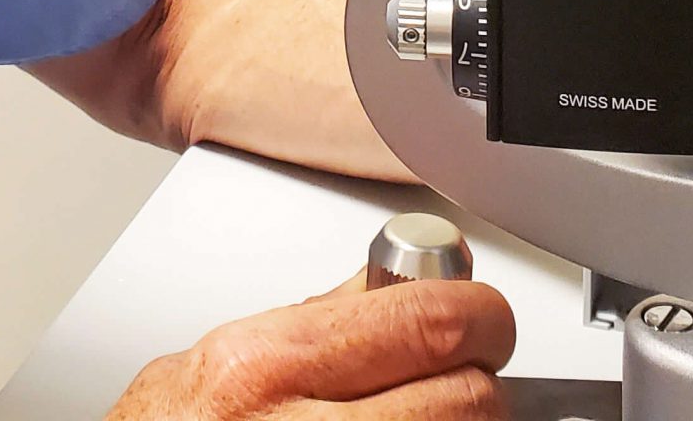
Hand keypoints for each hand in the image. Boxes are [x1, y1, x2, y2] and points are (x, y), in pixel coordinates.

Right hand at [106, 270, 514, 418]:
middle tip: (472, 376)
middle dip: (480, 385)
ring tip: (431, 416)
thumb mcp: (208, 368)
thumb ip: (302, 324)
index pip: (425, 321)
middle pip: (465, 398)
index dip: (479, 317)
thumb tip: (384, 284)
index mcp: (263, 366)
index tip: (484, 319)